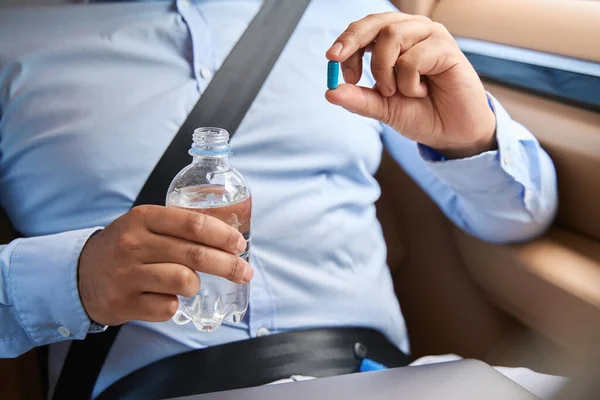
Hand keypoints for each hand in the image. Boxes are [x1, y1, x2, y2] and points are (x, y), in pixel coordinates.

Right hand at [78, 205, 251, 325]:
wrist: (81, 274)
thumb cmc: (126, 247)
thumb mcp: (145, 224)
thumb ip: (179, 226)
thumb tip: (229, 237)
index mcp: (143, 218)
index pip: (193, 224)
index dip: (223, 235)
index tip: (240, 244)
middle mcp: (134, 244)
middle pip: (196, 255)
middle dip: (229, 265)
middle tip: (245, 272)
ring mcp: (127, 275)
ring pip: (185, 281)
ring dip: (196, 284)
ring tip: (191, 283)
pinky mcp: (124, 303)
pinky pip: (168, 307)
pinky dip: (174, 305)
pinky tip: (164, 297)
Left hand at [326, 12, 496, 158]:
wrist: (451, 132)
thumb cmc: (420, 113)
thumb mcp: (382, 108)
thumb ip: (358, 99)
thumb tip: (330, 91)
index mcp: (394, 40)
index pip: (364, 29)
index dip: (346, 42)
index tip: (332, 61)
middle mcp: (412, 31)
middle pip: (376, 22)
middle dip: (352, 40)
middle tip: (336, 58)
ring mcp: (430, 36)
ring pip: (391, 36)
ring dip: (384, 70)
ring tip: (396, 92)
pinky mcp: (447, 47)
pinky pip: (412, 58)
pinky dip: (408, 82)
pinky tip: (422, 92)